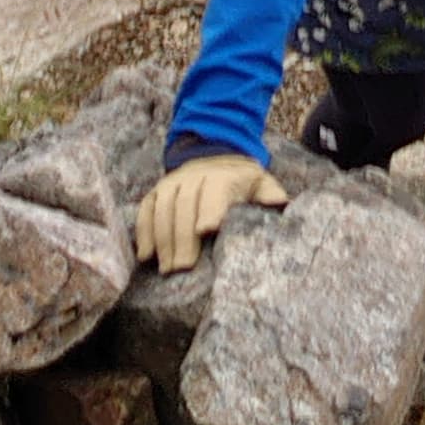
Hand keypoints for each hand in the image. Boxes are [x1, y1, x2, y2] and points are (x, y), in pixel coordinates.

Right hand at [134, 152, 287, 271]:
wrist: (215, 156)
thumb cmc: (242, 182)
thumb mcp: (260, 182)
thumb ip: (269, 193)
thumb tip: (281, 202)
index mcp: (222, 176)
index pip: (214, 192)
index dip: (209, 210)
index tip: (206, 232)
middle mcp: (194, 176)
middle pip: (185, 205)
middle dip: (182, 237)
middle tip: (182, 268)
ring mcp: (173, 182)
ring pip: (163, 207)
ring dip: (162, 238)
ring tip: (166, 269)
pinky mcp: (157, 190)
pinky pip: (146, 209)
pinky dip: (144, 231)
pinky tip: (145, 256)